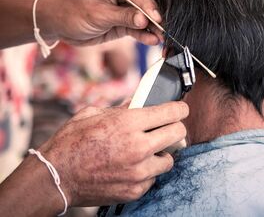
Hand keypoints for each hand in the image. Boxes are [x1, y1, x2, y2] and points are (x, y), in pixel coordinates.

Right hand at [38, 101, 187, 206]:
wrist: (55, 178)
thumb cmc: (70, 143)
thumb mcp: (93, 114)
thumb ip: (122, 108)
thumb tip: (139, 101)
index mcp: (128, 123)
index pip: (171, 112)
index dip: (180, 109)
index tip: (181, 109)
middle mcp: (138, 147)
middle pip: (178, 133)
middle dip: (175, 128)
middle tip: (166, 128)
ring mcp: (139, 171)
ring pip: (169, 159)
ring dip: (161, 153)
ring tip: (146, 151)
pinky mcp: (135, 189)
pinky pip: (153, 177)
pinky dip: (147, 172)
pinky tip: (132, 167)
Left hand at [40, 0, 162, 45]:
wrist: (61, 24)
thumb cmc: (73, 12)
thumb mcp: (98, 14)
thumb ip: (122, 17)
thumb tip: (143, 20)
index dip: (148, 7)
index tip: (157, 19)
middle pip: (146, 4)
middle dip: (155, 19)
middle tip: (166, 31)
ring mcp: (127, 5)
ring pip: (145, 17)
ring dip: (153, 29)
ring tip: (163, 39)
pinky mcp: (127, 20)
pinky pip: (139, 28)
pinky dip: (145, 35)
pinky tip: (153, 40)